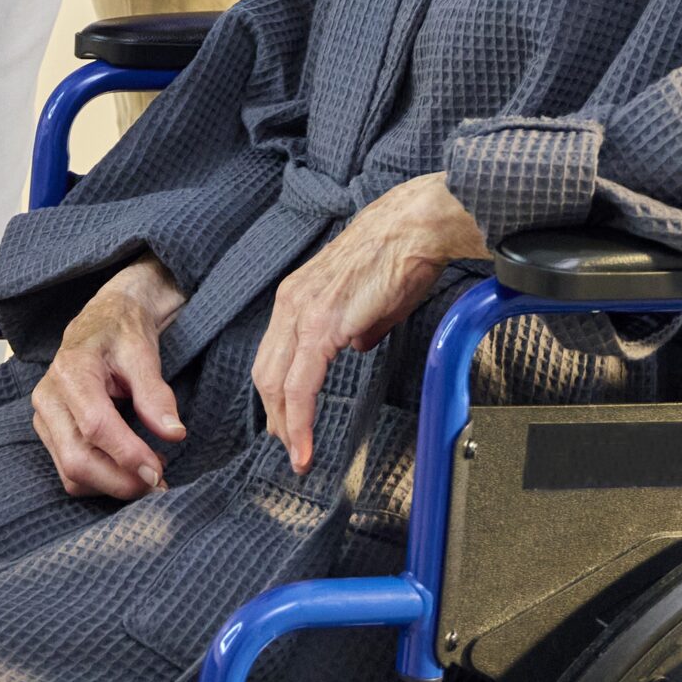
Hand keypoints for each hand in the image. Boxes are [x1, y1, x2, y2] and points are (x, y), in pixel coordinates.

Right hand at [31, 255, 186, 498]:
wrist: (104, 319)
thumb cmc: (123, 331)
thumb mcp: (143, 352)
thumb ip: (155, 393)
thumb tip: (173, 433)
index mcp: (71, 370)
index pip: (95, 426)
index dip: (127, 455)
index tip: (158, 472)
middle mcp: (49, 397)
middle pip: (77, 460)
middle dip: (119, 481)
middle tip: (157, 483)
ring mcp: (45, 417)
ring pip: (71, 473)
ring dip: (112, 485)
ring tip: (148, 475)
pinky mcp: (49, 432)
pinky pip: (69, 471)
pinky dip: (100, 481)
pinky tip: (128, 471)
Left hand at [251, 174, 488, 473]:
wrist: (415, 226)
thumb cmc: (400, 254)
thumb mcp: (370, 299)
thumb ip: (357, 326)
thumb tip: (357, 346)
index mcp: (298, 295)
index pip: (274, 355)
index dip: (278, 396)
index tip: (287, 426)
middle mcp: (291, 302)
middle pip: (266, 374)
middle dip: (277, 417)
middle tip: (290, 447)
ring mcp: (303, 312)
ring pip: (277, 383)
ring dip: (286, 426)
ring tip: (299, 455)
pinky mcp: (322, 324)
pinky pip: (300, 384)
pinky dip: (300, 420)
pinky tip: (305, 445)